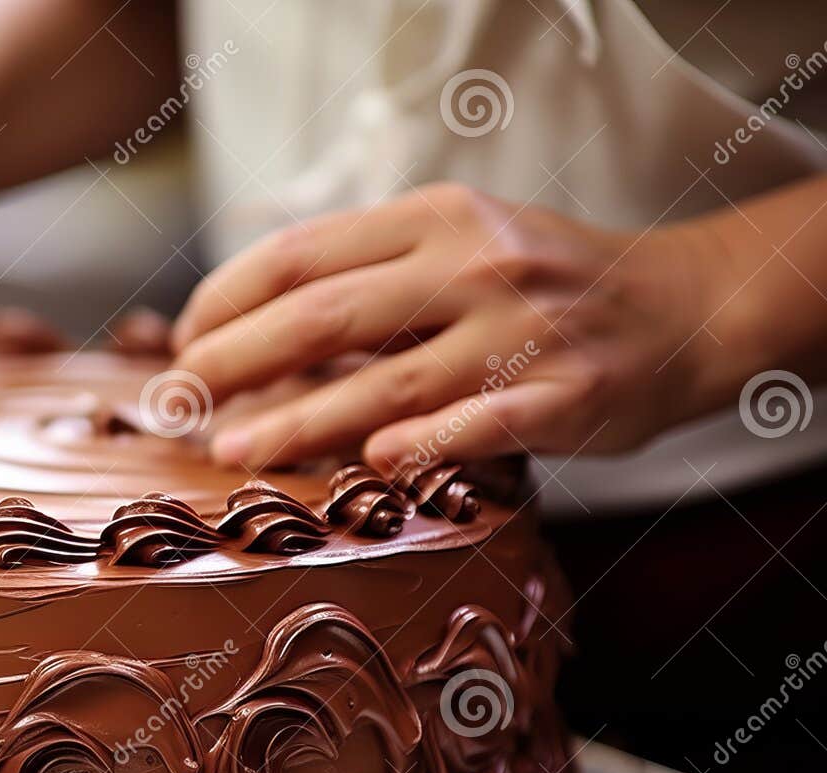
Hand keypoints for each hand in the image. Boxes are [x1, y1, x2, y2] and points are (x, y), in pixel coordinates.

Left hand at [171, 182, 739, 472]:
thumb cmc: (541, 286)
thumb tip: (245, 330)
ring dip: (297, 422)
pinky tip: (373, 466)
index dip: (225, 303)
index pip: (298, 256)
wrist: (681, 308)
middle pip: (323, 318)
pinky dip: (427, 444)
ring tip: (231, 450)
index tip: (180, 344)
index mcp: (432, 220)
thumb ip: (367, 278)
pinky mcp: (565, 395)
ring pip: (386, 384)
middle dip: (233, 362)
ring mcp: (520, 332)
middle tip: (177, 405)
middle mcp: (471, 266)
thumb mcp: (456, 246)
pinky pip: (484, 425)